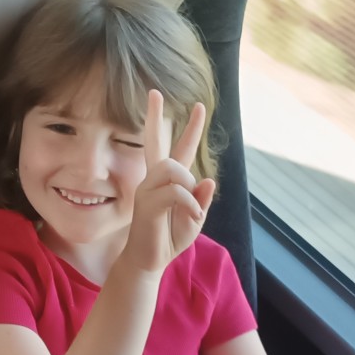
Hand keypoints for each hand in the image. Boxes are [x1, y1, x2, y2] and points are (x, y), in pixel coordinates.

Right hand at [118, 90, 216, 276]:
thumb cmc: (168, 239)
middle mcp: (153, 179)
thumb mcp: (194, 219)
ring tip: (192, 208)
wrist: (148, 262)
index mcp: (167, 181)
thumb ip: (201, 200)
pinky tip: (193, 217)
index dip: (190, 128)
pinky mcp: (145, 204)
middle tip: (153, 92)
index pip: (178, 148)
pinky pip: (175, 191)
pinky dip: (190, 203)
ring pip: (172, 167)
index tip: (198, 106)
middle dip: (153, 117)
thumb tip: (209, 179)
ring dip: (188, 184)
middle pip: (153, 141)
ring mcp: (146, 189)